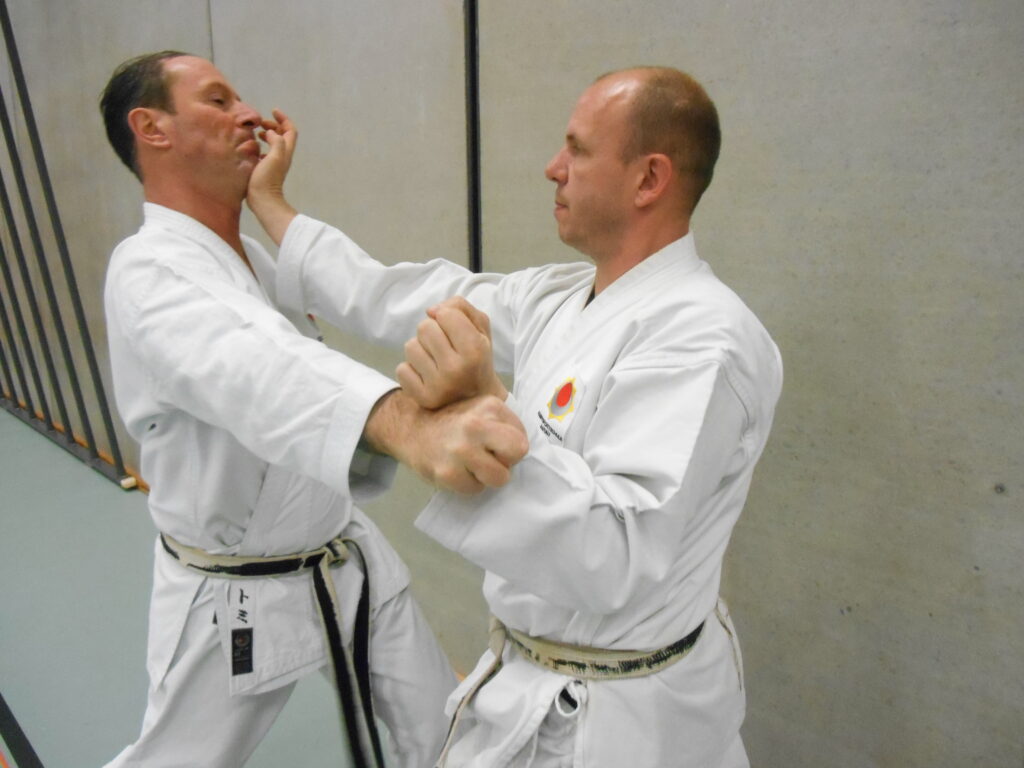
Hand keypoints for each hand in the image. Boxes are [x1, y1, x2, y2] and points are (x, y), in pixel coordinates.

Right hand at [247, 109, 297, 243]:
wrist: (263, 200)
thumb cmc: (267, 179)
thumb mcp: (274, 157)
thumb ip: (276, 142)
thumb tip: (271, 133)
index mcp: (285, 151)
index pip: (290, 130)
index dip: (284, 119)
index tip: (273, 111)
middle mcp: (282, 156)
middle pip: (283, 136)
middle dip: (274, 125)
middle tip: (260, 123)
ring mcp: (275, 163)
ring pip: (274, 144)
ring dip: (267, 135)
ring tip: (256, 132)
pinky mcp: (266, 170)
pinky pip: (266, 153)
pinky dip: (261, 146)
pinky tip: (253, 147)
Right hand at [364, 390, 527, 493]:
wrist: (412, 428)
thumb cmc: (453, 420)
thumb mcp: (481, 408)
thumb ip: (504, 423)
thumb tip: (524, 450)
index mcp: (489, 406)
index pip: (521, 439)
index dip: (511, 446)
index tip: (495, 445)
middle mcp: (475, 425)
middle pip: (517, 454)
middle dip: (506, 461)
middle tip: (489, 458)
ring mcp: (460, 450)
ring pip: (499, 478)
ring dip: (488, 476)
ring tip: (472, 465)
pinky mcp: (447, 473)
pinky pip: (475, 490)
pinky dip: (468, 484)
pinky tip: (457, 470)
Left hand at [397, 296, 507, 408]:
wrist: (479, 399)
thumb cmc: (477, 358)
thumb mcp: (480, 328)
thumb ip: (460, 307)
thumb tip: (430, 310)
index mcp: (474, 350)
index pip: (445, 314)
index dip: (448, 318)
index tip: (456, 332)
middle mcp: (456, 369)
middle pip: (424, 327)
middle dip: (433, 332)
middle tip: (445, 347)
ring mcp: (438, 386)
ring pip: (410, 346)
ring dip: (421, 350)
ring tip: (436, 361)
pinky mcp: (423, 398)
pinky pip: (401, 369)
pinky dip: (412, 370)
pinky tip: (427, 376)